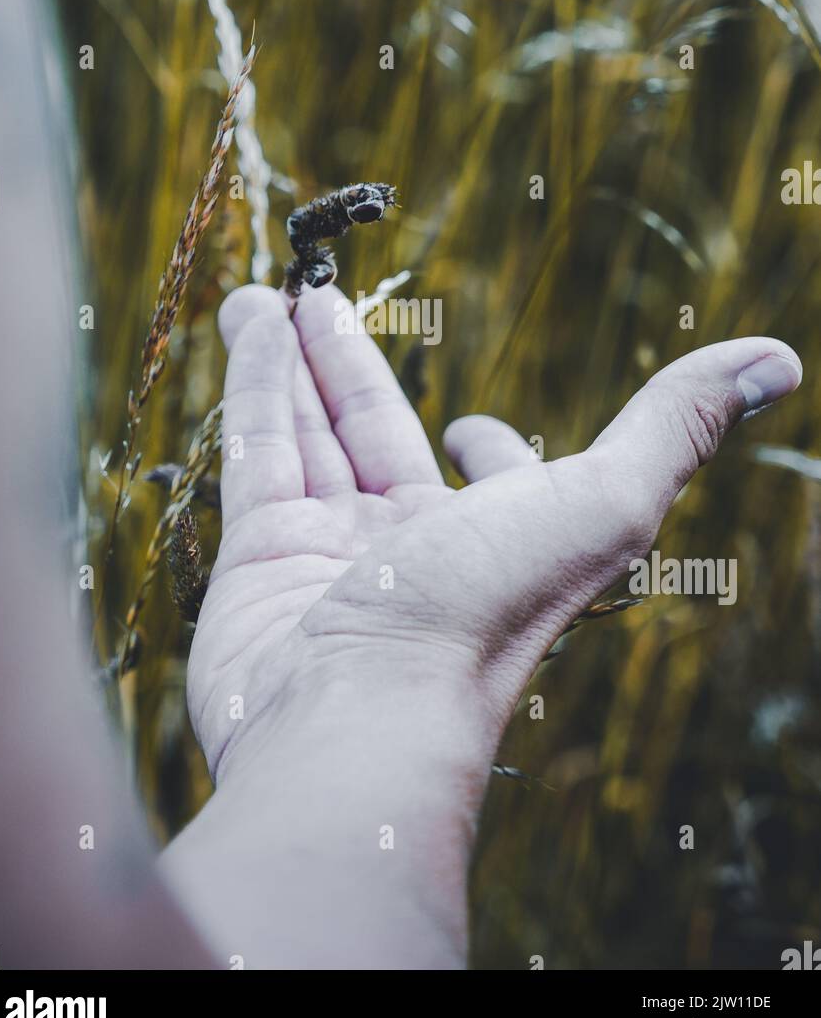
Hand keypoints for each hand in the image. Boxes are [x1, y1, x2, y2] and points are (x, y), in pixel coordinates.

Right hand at [187, 283, 801, 781]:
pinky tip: (250, 324)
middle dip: (347, 368)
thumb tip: (776, 358)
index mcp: (494, 544)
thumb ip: (674, 425)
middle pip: (375, 435)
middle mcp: (411, 551)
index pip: (489, 485)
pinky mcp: (258, 560)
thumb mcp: (605, 502)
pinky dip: (252, 387)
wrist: (356, 722)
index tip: (471, 429)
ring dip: (288, 361)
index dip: (487, 453)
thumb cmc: (487, 614)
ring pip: (307, 437)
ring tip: (266, 295)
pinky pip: (256, 455)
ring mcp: (329, 557)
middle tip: (319, 300)